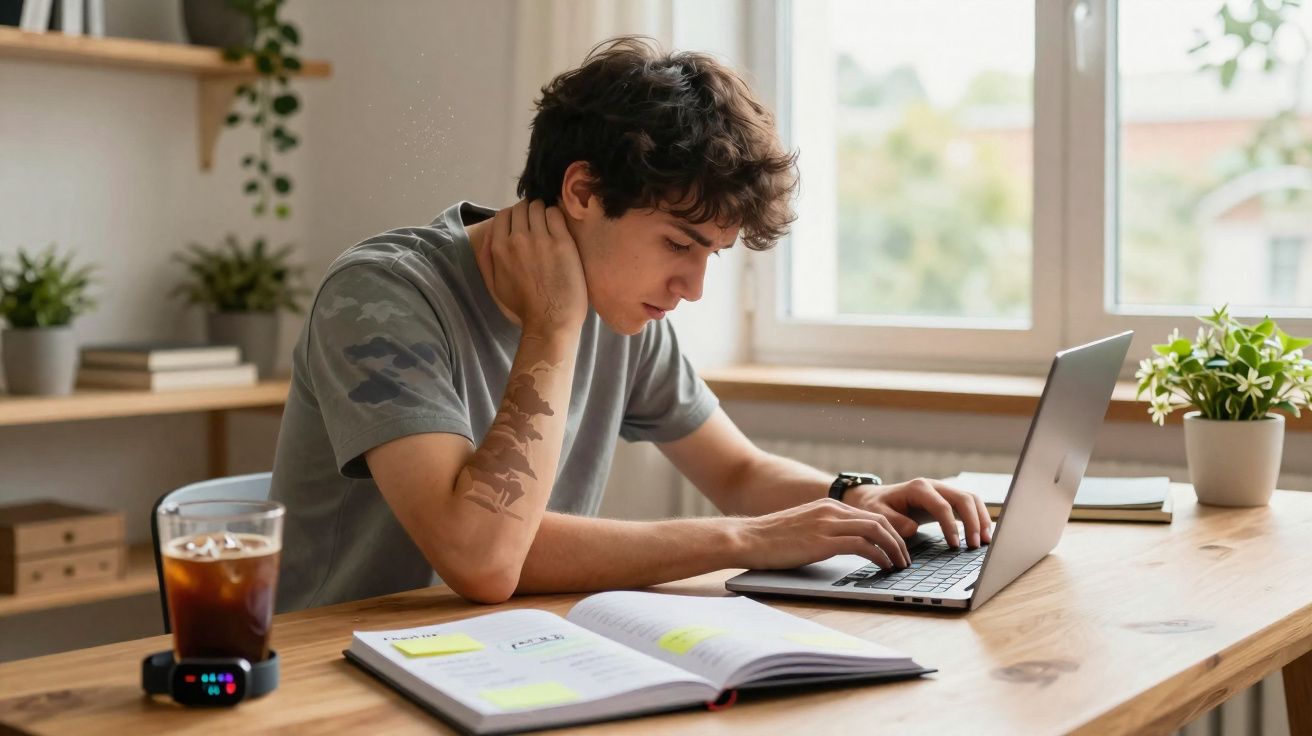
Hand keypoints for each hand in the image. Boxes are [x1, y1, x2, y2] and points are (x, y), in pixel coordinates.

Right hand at [476, 199, 587, 336]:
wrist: (551, 321)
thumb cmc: (523, 307)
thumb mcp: (495, 285)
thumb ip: (487, 259)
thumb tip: (487, 236)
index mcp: (499, 248)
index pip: (503, 215)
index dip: (514, 216)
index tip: (523, 224)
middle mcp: (517, 239)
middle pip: (521, 207)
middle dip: (529, 212)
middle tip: (539, 223)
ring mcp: (540, 239)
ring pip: (538, 207)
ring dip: (543, 212)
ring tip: (550, 225)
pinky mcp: (562, 242)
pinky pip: (555, 214)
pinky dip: (556, 216)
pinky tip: (560, 229)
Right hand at [732, 498, 910, 570]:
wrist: (747, 538)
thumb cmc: (770, 539)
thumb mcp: (803, 528)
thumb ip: (824, 531)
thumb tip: (842, 546)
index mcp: (828, 505)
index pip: (870, 514)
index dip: (890, 531)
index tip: (898, 547)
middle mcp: (831, 510)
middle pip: (880, 520)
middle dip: (898, 540)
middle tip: (906, 558)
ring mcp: (827, 524)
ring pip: (876, 530)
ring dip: (894, 548)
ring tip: (900, 565)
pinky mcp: (823, 541)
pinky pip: (862, 545)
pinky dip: (879, 556)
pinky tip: (884, 566)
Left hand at [843, 478, 993, 548]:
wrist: (876, 498)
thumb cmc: (876, 506)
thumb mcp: (877, 513)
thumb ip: (893, 521)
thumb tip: (911, 529)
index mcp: (918, 488)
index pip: (942, 506)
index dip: (951, 525)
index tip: (955, 545)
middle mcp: (934, 486)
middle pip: (963, 498)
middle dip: (973, 521)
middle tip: (977, 545)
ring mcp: (943, 491)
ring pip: (971, 499)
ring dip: (981, 519)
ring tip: (986, 542)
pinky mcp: (947, 500)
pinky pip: (969, 505)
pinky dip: (978, 518)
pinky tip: (982, 535)